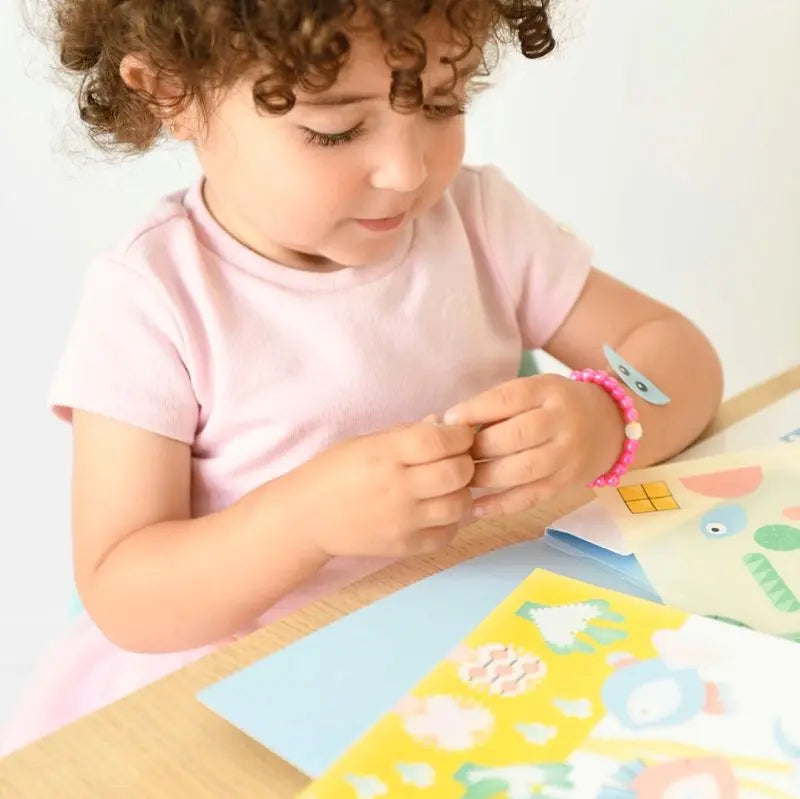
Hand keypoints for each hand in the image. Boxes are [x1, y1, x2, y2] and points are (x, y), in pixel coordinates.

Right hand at [290, 422, 475, 557]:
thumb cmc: (335, 471)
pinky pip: (447, 534)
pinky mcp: (404, 546)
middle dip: (465, 462)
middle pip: (458, 473)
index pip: (440, 441)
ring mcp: (403, 521)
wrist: (307, 517)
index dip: (459, 435)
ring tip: (447, 486)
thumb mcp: (366, 441)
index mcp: (385, 454)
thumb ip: (408, 434)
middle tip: (455, 460)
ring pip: (460, 505)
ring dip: (461, 492)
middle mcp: (397, 488)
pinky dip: (450, 521)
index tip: (458, 435)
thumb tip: (447, 426)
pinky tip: (436, 510)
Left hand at [443, 374, 623, 516]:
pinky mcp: (566, 483)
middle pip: (515, 436)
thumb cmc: (556, 405)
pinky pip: (530, 497)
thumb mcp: (535, 390)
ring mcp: (567, 455)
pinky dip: (500, 505)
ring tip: (461, 478)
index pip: (507, 399)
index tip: (449, 421)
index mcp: (549, 391)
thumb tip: (450, 423)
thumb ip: (499, 403)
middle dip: (479, 447)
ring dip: (485, 477)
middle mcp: (562, 422)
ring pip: (522, 470)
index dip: (475, 411)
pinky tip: (476, 507)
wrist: (611, 424)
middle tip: (454, 454)